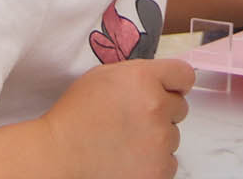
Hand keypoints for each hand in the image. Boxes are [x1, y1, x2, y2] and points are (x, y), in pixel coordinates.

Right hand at [40, 57, 193, 178]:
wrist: (58, 156)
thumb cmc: (74, 117)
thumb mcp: (104, 76)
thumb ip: (139, 73)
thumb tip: (163, 80)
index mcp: (144, 78)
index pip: (184, 74)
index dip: (175, 84)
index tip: (169, 91)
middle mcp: (156, 106)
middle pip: (180, 107)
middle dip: (162, 112)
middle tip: (133, 120)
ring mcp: (159, 139)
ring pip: (173, 136)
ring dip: (156, 138)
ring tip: (125, 141)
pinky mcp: (158, 169)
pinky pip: (169, 162)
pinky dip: (154, 163)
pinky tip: (130, 159)